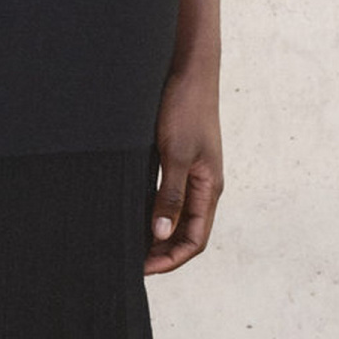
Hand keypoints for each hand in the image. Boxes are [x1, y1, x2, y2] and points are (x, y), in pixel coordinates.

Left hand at [145, 64, 221, 275]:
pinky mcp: (178, 159)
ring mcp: (192, 172)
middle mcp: (203, 185)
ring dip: (156, 233)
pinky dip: (153, 211)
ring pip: (176, 216)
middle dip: (162, 252)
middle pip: (187, 232)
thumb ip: (170, 194)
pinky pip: (168, 196)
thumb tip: (161, 234)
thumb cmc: (186, 108)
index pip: (195, 240)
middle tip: (130, 261)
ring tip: (129, 243)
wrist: (188, 69)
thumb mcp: (175, 154)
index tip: (143, 268)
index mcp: (209, 188)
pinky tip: (132, 213)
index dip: (171, 259)